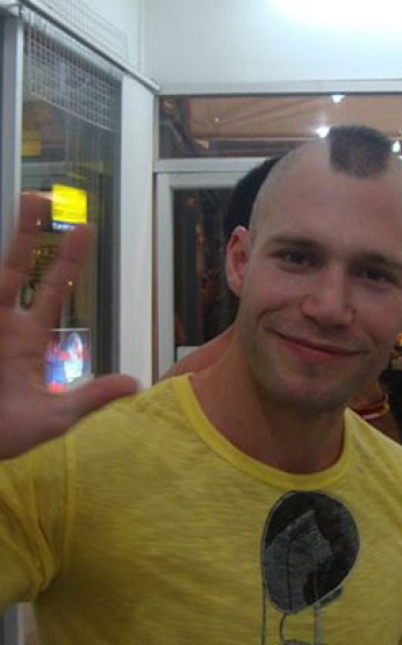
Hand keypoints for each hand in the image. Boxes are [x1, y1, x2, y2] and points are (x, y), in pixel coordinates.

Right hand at [0, 194, 137, 458]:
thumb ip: (92, 398)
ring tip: (23, 201)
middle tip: (40, 197)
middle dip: (26, 233)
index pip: (52, 290)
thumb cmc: (11, 436)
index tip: (84, 229)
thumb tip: (134, 383)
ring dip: (8, 239)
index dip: (68, 261)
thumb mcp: (58, 416)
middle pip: (15, 267)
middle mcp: (2, 325)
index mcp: (26, 340)